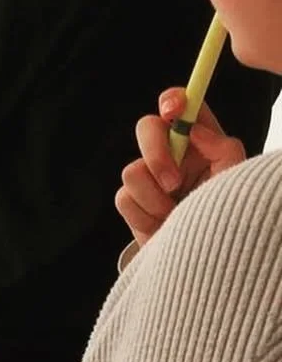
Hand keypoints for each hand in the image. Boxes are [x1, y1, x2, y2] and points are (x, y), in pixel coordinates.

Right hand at [115, 89, 245, 247]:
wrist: (211, 260)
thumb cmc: (229, 217)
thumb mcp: (236, 180)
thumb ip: (224, 148)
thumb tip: (196, 130)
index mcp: (199, 142)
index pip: (181, 106)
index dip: (172, 101)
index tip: (173, 112)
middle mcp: (172, 155)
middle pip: (146, 128)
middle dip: (156, 154)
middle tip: (175, 183)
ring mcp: (150, 179)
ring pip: (132, 171)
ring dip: (155, 198)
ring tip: (176, 214)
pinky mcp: (133, 203)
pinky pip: (124, 198)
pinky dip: (145, 215)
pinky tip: (163, 225)